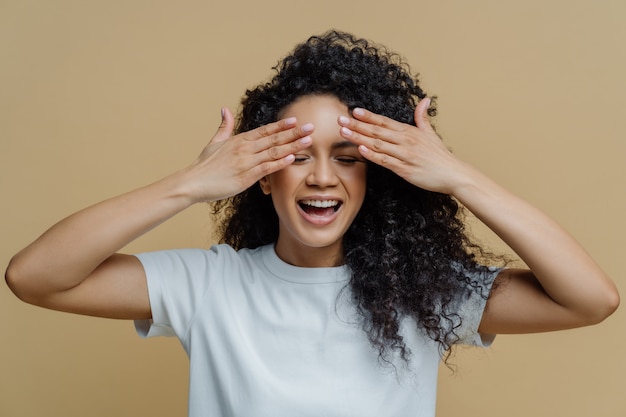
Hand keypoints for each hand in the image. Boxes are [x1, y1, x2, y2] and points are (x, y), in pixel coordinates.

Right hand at [183, 107, 313, 202]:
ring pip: (274, 151)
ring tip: (308, 140)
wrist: (193, 182)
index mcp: (239, 140)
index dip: (281, 125)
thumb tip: (224, 109)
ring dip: (293, 145)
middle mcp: (244, 148)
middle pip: (274, 138)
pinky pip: (266, 168)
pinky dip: (280, 163)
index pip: (264, 130)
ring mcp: (246, 162)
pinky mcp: (245, 177)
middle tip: (311, 127)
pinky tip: (293, 158)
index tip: (295, 120)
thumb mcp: (215, 142)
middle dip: (294, 132)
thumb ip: (224, 126)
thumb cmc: (204, 165)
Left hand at [337, 98, 468, 194]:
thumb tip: (424, 100)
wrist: (453, 174)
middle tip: (340, 119)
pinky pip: (385, 161)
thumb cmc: (440, 156)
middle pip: (377, 131)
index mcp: (409, 132)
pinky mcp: (405, 170)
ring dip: (359, 137)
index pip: (384, 121)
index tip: (354, 110)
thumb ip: (422, 117)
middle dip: (357, 124)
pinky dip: (372, 155)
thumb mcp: (431, 133)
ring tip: (344, 132)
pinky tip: (360, 149)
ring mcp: (404, 155)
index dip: (368, 116)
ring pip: (378, 144)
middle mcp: (405, 141)